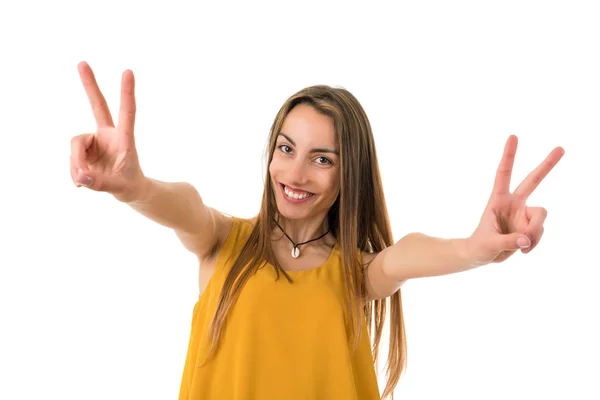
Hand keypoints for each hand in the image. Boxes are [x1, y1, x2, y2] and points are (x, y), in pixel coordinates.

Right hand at [70, 61, 145, 202]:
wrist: (126, 189)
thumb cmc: (127, 184)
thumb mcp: (118, 187)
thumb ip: (100, 182)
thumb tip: (81, 175)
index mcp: (125, 138)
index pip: (127, 113)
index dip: (127, 93)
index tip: (128, 72)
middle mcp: (109, 134)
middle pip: (98, 106)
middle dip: (90, 85)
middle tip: (82, 63)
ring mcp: (95, 140)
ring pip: (75, 145)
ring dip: (76, 165)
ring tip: (84, 180)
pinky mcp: (84, 148)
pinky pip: (72, 157)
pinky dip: (74, 172)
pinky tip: (82, 180)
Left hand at [467, 135, 564, 264]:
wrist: (483, 255)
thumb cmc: (480, 246)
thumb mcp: (489, 244)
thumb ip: (508, 241)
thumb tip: (527, 240)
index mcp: (498, 199)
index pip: (503, 173)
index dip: (509, 155)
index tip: (513, 136)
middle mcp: (514, 203)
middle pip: (533, 180)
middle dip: (547, 165)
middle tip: (561, 148)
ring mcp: (524, 214)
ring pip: (541, 217)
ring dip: (534, 233)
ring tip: (521, 245)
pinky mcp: (530, 226)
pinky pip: (540, 232)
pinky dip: (534, 243)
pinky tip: (523, 250)